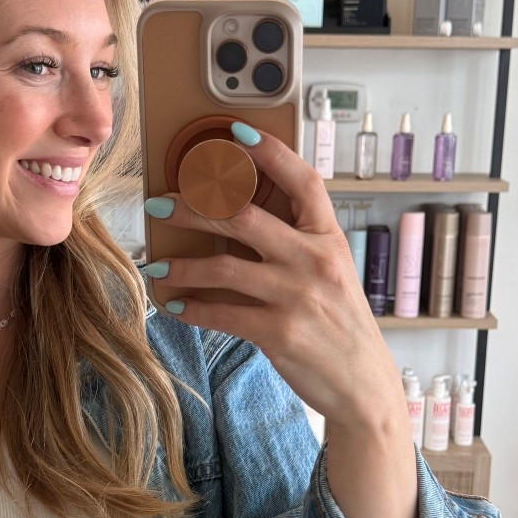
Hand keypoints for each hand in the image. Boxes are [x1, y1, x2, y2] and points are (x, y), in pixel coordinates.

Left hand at [142, 121, 403, 427]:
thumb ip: (300, 244)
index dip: (270, 152)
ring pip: (222, 267)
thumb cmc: (341, 325)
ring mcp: (296, 297)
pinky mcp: (279, 333)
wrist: (363, 385)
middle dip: (193, 206)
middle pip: (243, 216)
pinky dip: (191, 309)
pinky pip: (221, 314)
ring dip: (180, 266)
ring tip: (154, 265)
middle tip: (160, 205)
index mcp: (329, 238)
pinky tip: (174, 305)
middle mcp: (314, 261)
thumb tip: (243, 218)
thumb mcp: (334, 273)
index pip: (302, 181)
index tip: (235, 132)